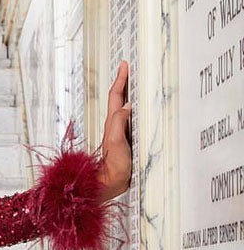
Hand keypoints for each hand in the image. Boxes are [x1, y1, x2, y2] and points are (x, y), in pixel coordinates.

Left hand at [97, 60, 132, 202]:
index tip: (124, 65)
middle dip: (124, 83)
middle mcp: (115, 127)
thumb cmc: (112, 168)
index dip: (120, 80)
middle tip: (130, 69)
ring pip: (125, 109)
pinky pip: (131, 120)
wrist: (109, 185)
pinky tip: (140, 110)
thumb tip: (126, 106)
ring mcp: (120, 134)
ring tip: (136, 84)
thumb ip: (119, 124)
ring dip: (129, 95)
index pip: (116, 97)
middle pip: (119, 99)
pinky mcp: (125, 142)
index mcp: (113, 124)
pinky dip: (135, 110)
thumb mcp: (115, 143)